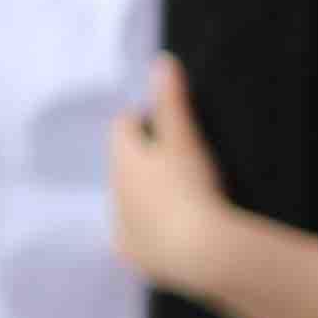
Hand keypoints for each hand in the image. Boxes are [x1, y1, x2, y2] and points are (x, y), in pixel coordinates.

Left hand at [114, 53, 239, 300]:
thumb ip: (173, 101)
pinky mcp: (134, 256)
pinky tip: (172, 237)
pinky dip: (152, 235)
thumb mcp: (186, 139)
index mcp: (123, 159)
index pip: (124, 128)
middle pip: (125, 167)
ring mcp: (122, 226)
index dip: (144, 123)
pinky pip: (138, 240)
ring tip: (178, 201)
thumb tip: (163, 61)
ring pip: (129, 203)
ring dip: (146, 199)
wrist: (202, 252)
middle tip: (175, 165)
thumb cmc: (193, 188)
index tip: (165, 126)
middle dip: (143, 163)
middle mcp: (114, 191)